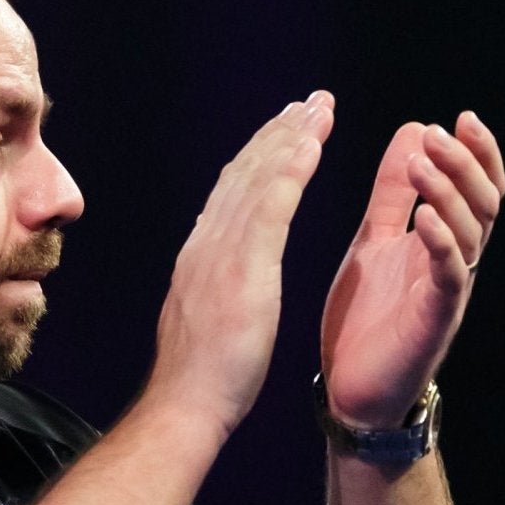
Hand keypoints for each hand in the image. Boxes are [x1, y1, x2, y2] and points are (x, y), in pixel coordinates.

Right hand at [149, 92, 335, 435]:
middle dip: (278, 133)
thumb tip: (214, 269)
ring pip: (258, 179)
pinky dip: (291, 168)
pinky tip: (311, 143)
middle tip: (310, 101)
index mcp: (200, 255)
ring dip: (290, 137)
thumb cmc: (201, 377)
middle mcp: (207, 243)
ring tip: (319, 108)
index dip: (260, 156)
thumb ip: (210, 284)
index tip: (286, 130)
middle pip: (245, 174)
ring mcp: (221, 251)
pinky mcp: (242, 265)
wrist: (186, 403)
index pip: (232, 192)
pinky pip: (271, 205)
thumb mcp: (203, 316)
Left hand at [320, 112, 504, 429]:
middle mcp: (456, 264)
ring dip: (448, 192)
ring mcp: (449, 292)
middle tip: (440, 134)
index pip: (477, 188)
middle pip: (485, 203)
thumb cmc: (365, 318)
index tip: (460, 117)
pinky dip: (441, 242)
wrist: (350, 391)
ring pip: (472, 233)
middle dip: (466, 164)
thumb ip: (393, 191)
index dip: (477, 153)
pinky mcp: (434, 320)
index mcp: (443, 243)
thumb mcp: (374, 238)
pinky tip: (424, 218)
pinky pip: (450, 275)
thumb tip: (414, 128)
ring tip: (423, 162)